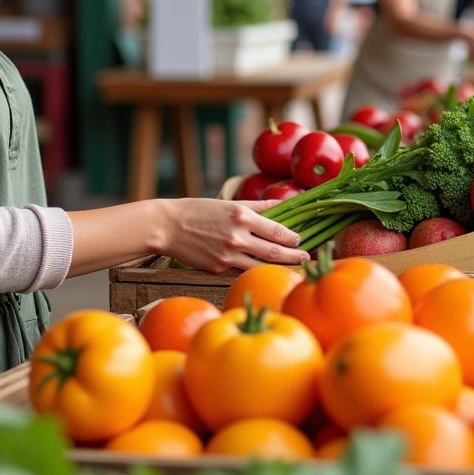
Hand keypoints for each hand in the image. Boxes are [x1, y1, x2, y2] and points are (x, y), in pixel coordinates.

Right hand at [160, 198, 308, 273]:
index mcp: (241, 216)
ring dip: (280, 268)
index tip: (301, 240)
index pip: (276, 230)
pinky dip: (256, 271)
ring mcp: (228, 255)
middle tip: (306, 258)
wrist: (167, 226)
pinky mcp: (218, 268)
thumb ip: (256, 205)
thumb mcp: (228, 203)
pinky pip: (242, 270)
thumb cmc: (197, 210)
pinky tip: (264, 271)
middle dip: (294, 256)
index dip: (292, 238)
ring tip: (293, 268)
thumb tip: (279, 204)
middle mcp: (237, 236)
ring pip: (261, 265)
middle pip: (274, 252)